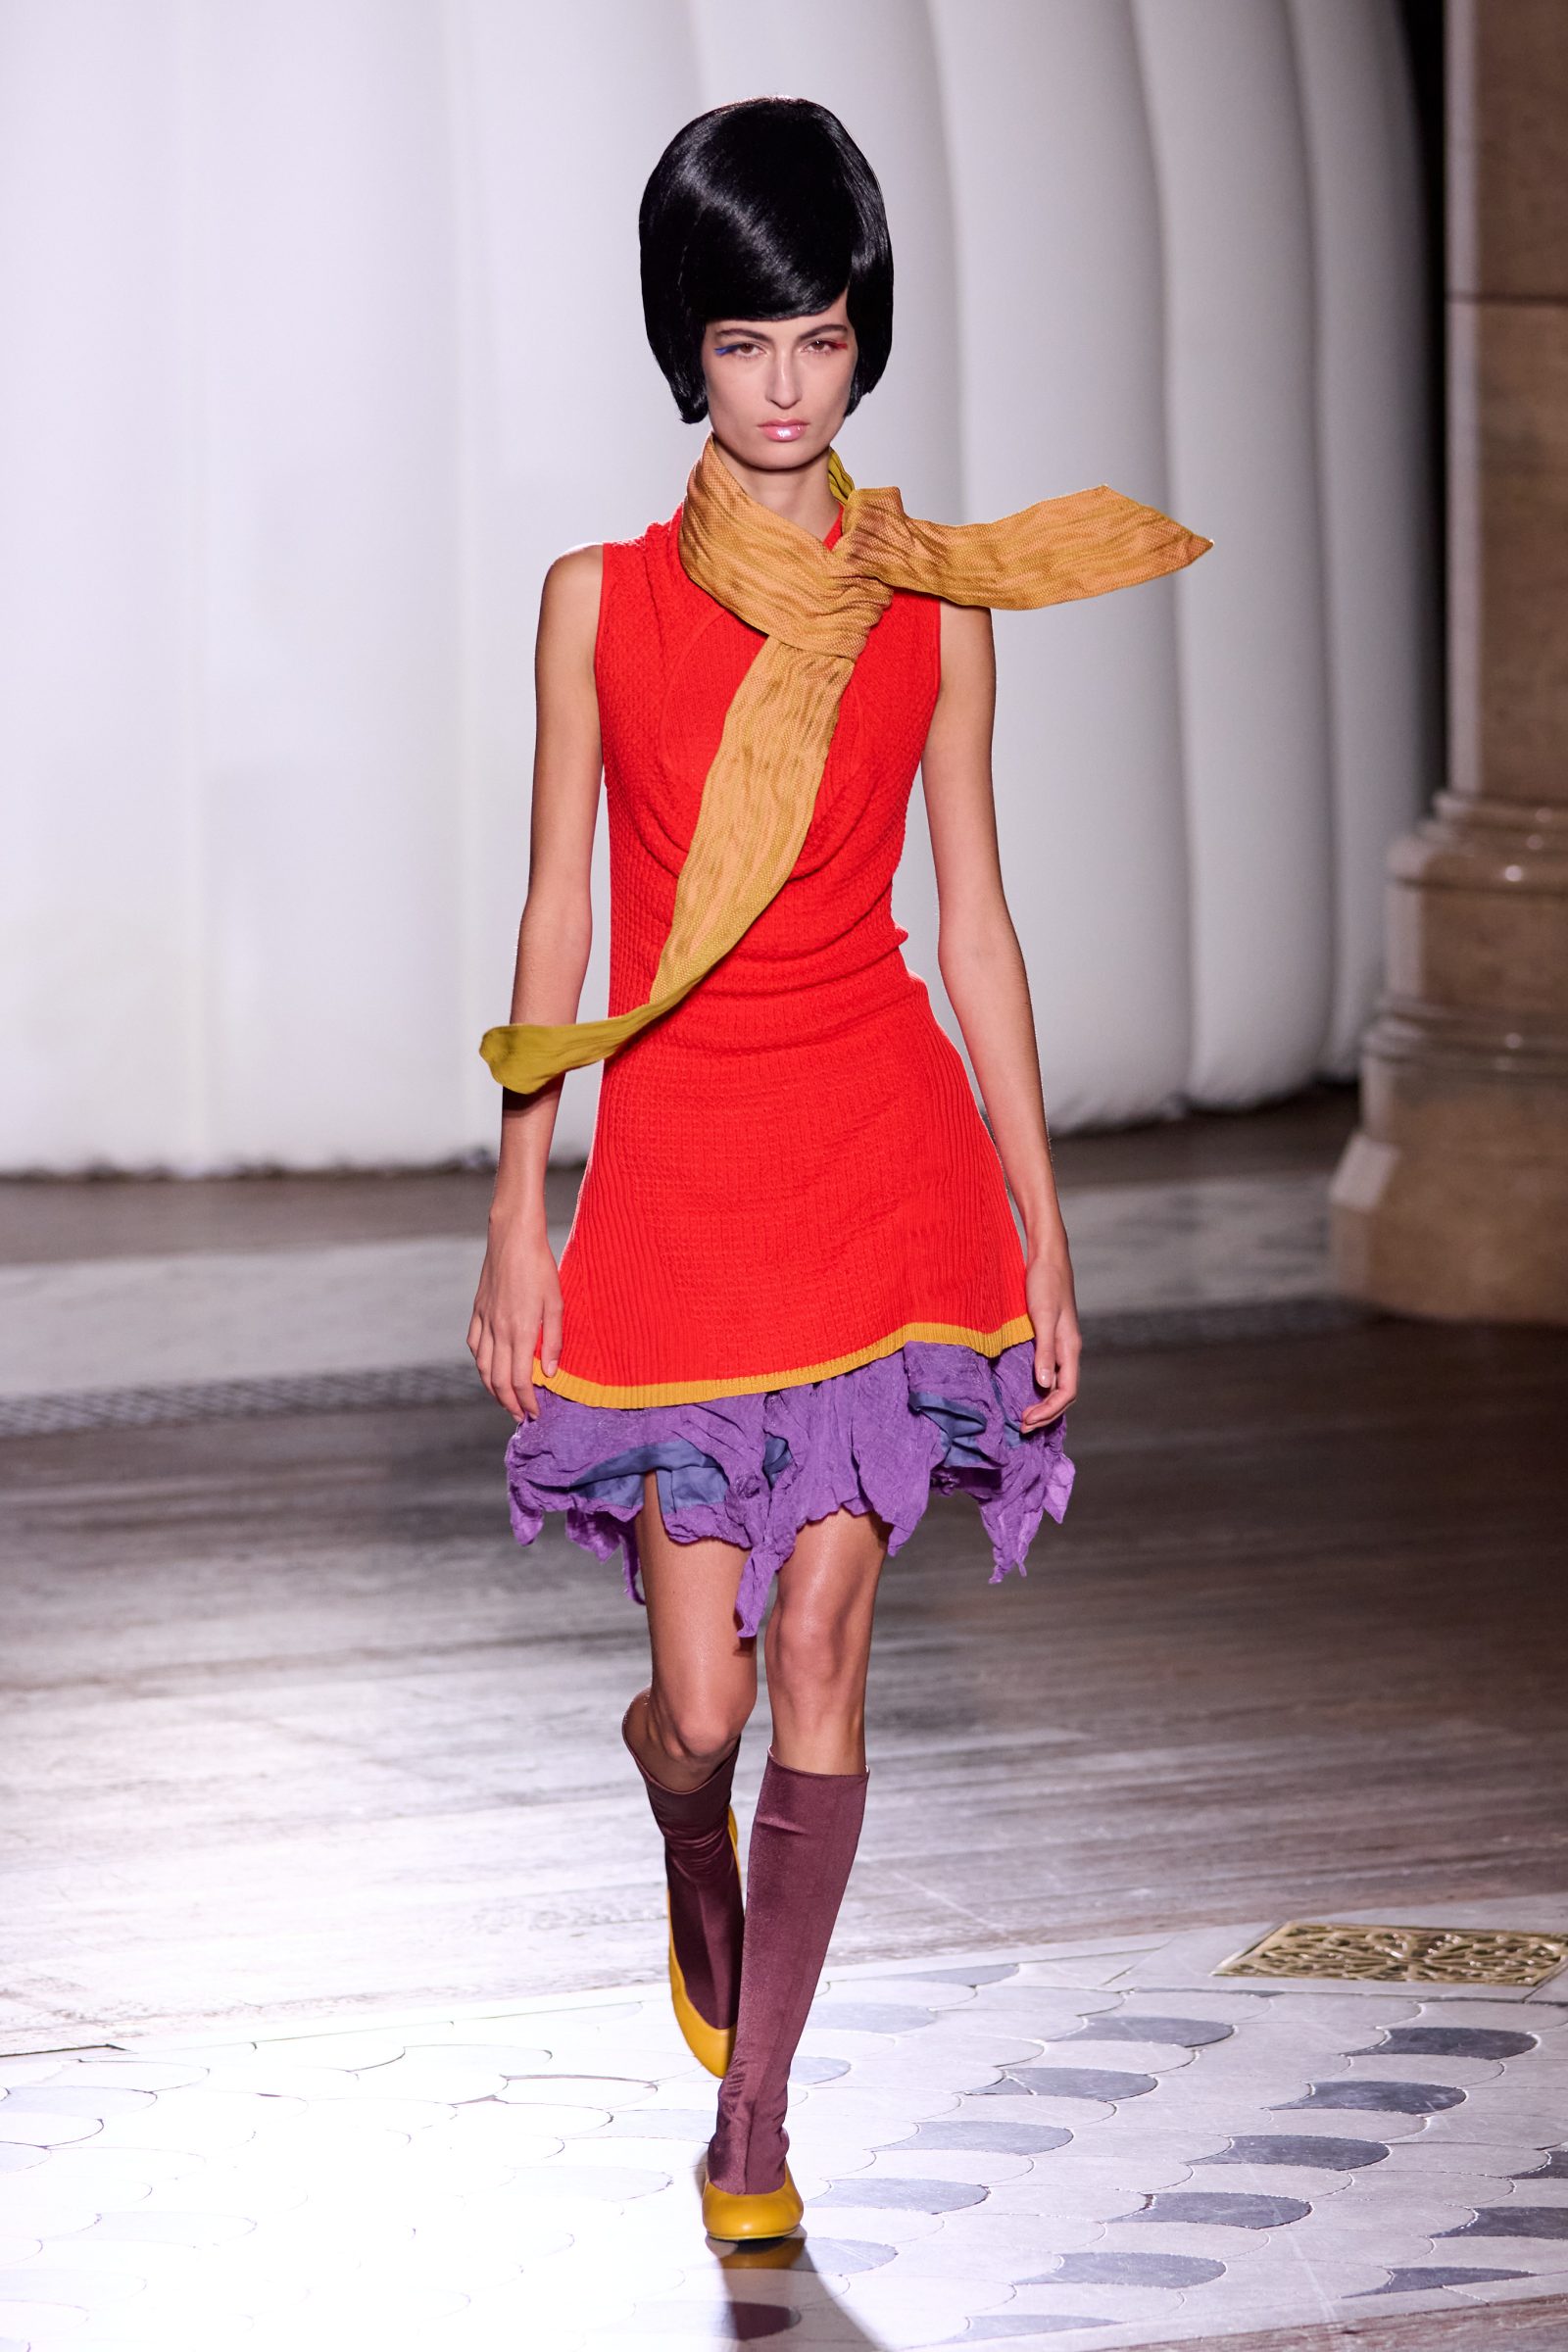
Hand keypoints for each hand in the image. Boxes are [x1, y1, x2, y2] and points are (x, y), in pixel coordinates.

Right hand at [467, 1223, 561, 1421]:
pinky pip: (475, 1346)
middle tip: (520, 1415)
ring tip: (505, 1400)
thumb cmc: (539, 1267)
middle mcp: (498, 1331)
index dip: (526, 1402)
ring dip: (493, 1389)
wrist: (512, 1237)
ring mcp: (484, 1321)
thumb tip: (550, 1373)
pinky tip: (490, 1369)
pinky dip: (481, 1364)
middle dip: (509, 1404)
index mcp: (519, 1331)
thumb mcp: (556, 1303)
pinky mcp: (477, 1311)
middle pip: (498, 1381)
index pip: (520, 1381)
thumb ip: (553, 1340)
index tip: (535, 1414)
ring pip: (483, 1367)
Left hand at [1022, 1244, 1080, 1429]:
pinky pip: (1049, 1371)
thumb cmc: (1045, 1283)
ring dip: (1043, 1403)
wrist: (1047, 1257)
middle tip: (1022, 1427)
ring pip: (1057, 1383)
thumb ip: (1044, 1351)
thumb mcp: (1042, 1317)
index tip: (1026, 1421)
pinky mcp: (1050, 1337)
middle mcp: (1069, 1350)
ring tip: (1024, 1416)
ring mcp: (1061, 1344)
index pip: (1067, 1392)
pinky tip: (1025, 1389)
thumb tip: (1043, 1386)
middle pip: (1064, 1393)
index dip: (1049, 1411)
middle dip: (1046, 1413)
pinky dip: (1039, 1387)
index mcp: (1071, 1348)